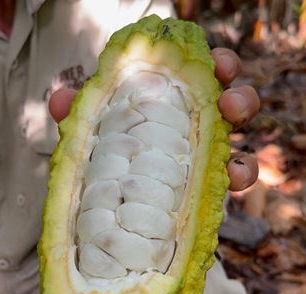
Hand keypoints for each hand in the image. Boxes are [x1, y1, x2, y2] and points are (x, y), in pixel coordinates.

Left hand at [48, 48, 259, 191]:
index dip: (219, 66)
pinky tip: (227, 183)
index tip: (219, 65)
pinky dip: (237, 181)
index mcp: (175, 106)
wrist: (108, 216)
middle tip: (228, 105)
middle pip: (234, 106)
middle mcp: (197, 131)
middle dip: (240, 100)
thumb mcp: (90, 133)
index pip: (203, 77)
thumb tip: (60, 101)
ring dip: (245, 153)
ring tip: (231, 163)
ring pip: (243, 151)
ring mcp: (207, 165)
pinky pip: (234, 186)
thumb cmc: (107, 159)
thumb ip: (78, 115)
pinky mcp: (209, 195)